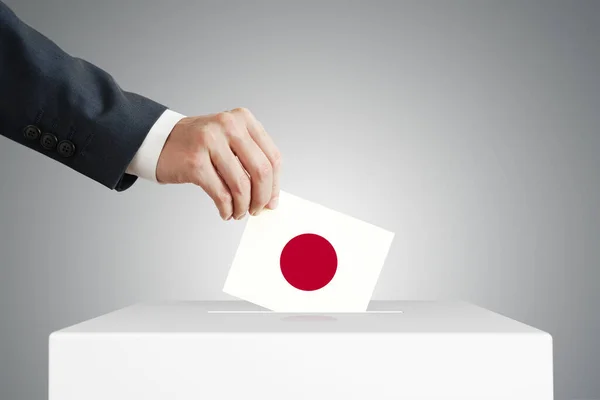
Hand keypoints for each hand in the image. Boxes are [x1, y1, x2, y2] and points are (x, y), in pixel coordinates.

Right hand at [156, 107, 280, 220]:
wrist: (161, 140)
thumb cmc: (198, 144)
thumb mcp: (230, 142)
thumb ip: (251, 163)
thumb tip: (270, 197)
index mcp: (243, 119)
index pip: (273, 157)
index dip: (275, 185)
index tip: (271, 201)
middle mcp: (229, 126)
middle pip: (261, 171)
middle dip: (261, 198)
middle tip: (256, 210)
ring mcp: (211, 142)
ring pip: (241, 185)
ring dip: (242, 206)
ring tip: (238, 212)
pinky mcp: (195, 161)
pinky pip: (221, 193)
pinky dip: (226, 208)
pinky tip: (225, 212)